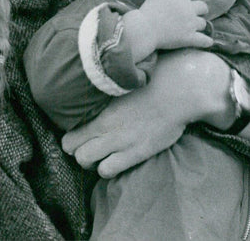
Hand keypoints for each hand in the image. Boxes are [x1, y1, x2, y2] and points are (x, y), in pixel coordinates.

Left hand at [61, 49, 230, 177]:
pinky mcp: (136, 152)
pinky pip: (108, 170)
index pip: (68, 131)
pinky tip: (116, 159)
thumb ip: (107, 86)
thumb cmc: (156, 78)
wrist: (181, 90)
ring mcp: (120, 141)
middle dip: (78, 149)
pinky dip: (107, 168)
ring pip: (86, 161)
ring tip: (101, 154)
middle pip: (72, 149)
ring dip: (92, 160)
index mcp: (101, 107)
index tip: (80, 132)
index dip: (71, 135)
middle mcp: (106, 127)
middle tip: (89, 145)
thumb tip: (95, 81)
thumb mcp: (125, 79)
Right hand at [123, 0, 211, 60]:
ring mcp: (190, 24)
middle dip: (200, 9)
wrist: (145, 29)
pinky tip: (208, 42)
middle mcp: (188, 9)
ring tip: (194, 27)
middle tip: (195, 12)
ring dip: (199, 25)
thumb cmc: (147, 11)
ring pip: (203, 23)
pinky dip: (206, 41)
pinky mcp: (189, 38)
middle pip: (203, 6)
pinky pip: (204, 40)